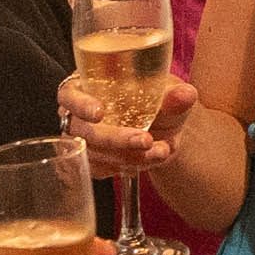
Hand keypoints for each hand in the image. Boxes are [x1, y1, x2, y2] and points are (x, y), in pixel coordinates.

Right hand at [67, 65, 194, 162]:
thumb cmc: (160, 101)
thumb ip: (176, 95)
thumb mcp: (171, 95)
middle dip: (115, 138)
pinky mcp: (92, 160)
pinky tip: (146, 161)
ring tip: (160, 152)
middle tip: (146, 141)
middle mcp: (78, 113)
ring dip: (126, 156)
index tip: (100, 113)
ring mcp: (82, 140)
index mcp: (88, 84)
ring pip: (92, 153)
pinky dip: (124, 167)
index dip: (80, 103)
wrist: (166, 129)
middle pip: (81, 129)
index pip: (69, 93)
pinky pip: (99, 170)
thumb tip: (186, 94)